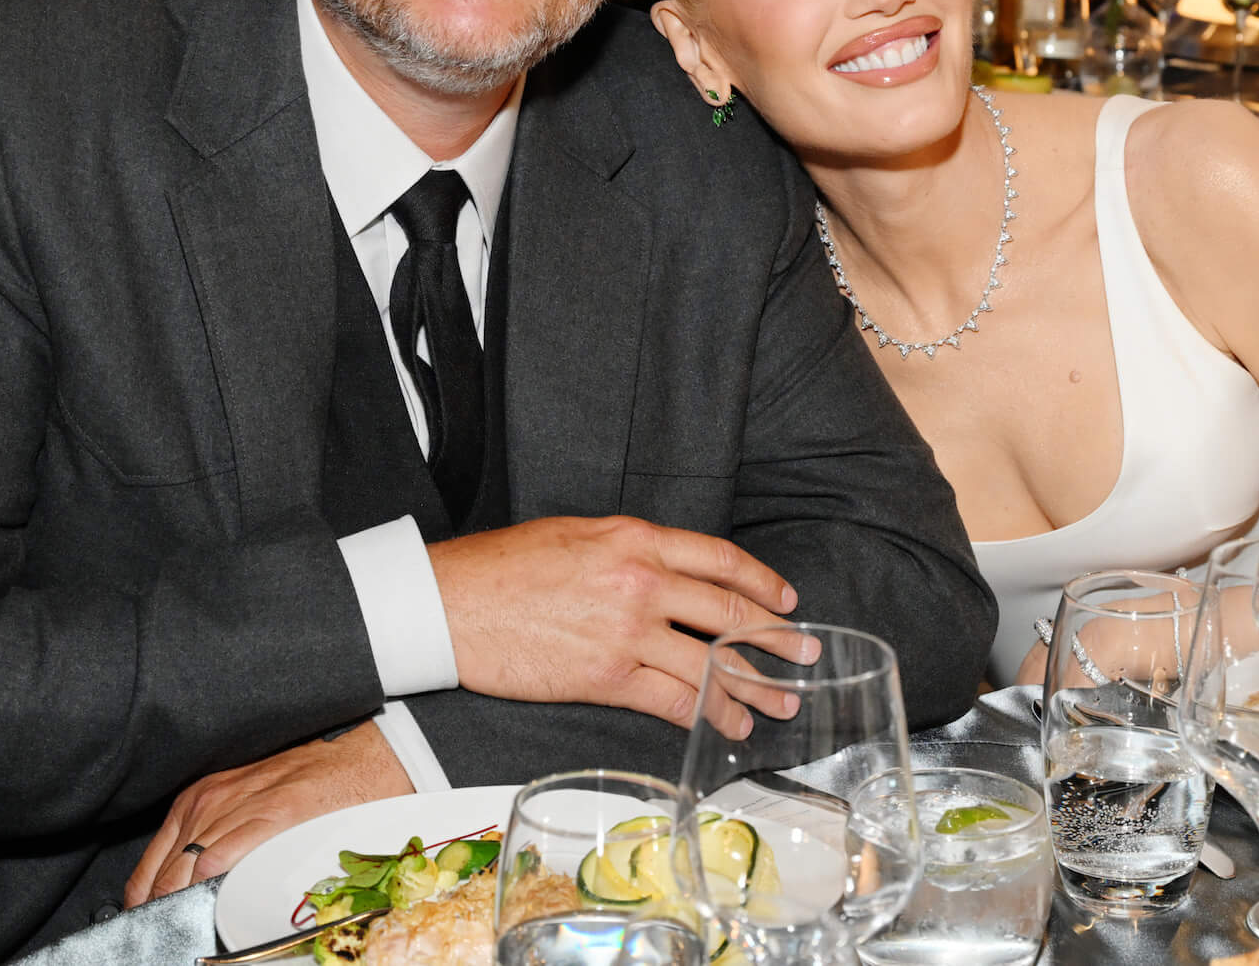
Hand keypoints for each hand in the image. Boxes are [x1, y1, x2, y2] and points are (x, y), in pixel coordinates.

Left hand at [125, 723, 411, 907]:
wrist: (352, 762)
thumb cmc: (303, 786)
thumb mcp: (240, 806)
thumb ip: (211, 841)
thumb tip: (187, 890)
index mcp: (196, 801)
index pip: (148, 870)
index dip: (143, 907)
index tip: (150, 928)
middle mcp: (206, 803)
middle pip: (160, 879)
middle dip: (158, 914)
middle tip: (166, 937)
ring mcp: (234, 808)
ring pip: (182, 876)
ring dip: (180, 910)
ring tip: (186, 933)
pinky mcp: (266, 817)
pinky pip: (217, 862)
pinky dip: (206, 892)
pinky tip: (210, 913)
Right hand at [430, 516, 811, 737]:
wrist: (452, 602)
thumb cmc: (505, 567)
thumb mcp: (577, 534)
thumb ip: (628, 550)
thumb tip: (666, 569)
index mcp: (636, 538)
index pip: (720, 560)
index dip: (761, 583)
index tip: (786, 600)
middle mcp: (642, 580)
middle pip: (729, 613)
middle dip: (777, 638)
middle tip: (806, 653)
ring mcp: (627, 630)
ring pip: (710, 662)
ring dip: (753, 688)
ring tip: (780, 702)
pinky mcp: (606, 676)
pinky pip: (672, 699)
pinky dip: (706, 714)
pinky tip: (726, 724)